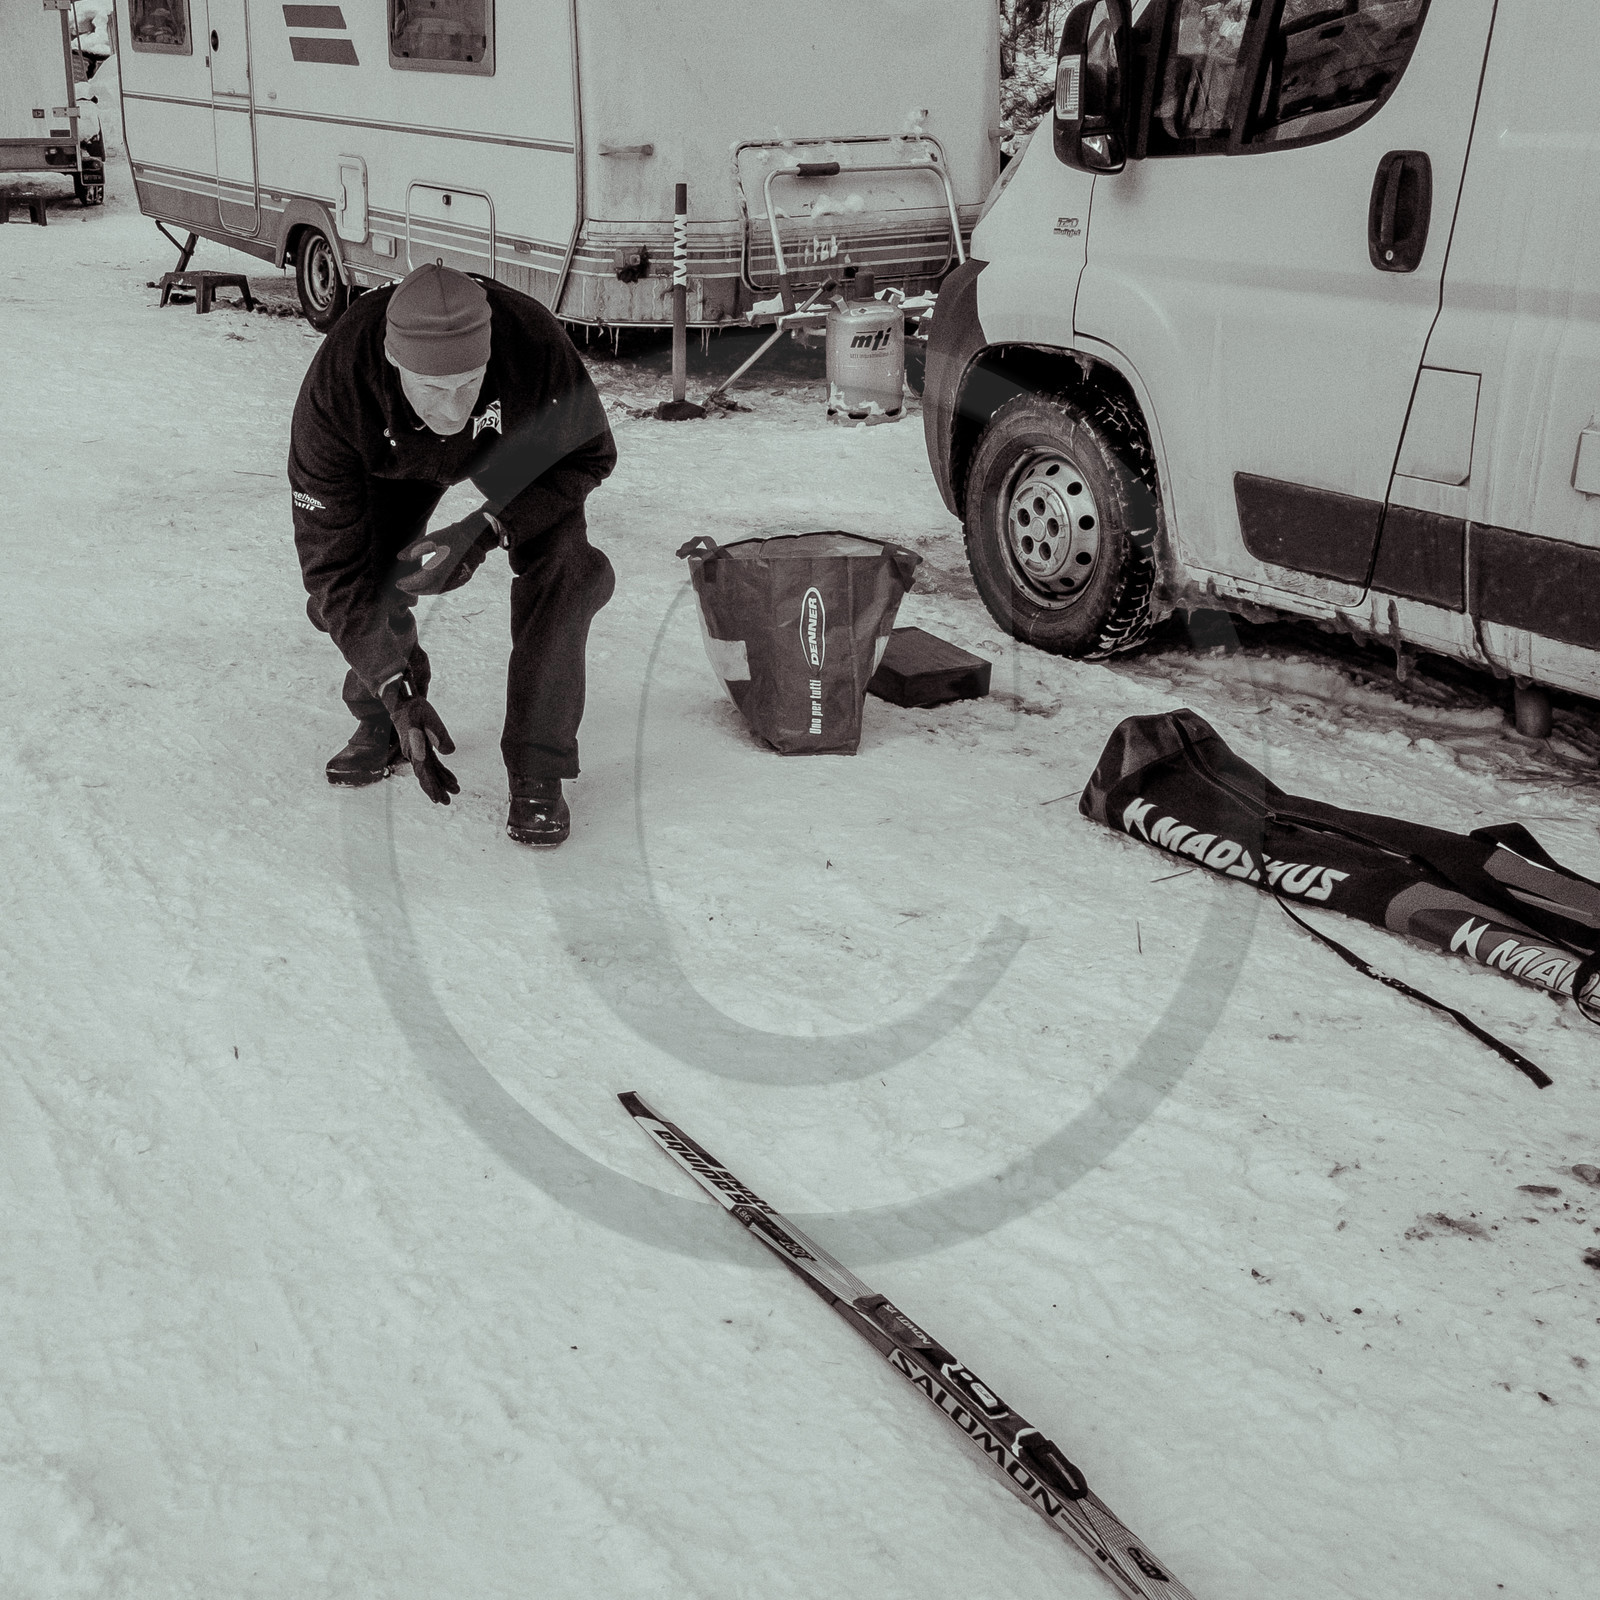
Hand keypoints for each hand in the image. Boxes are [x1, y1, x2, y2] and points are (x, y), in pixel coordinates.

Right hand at [379, 677, 459, 804]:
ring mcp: (418, 753)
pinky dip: (442, 773)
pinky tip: (452, 780)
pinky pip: (433, 765)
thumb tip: (449, 752)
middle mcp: (413, 754)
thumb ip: (439, 735)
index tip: (436, 797)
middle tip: (446, 802)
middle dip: (435, 790)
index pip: (423, 771)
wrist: (405, 703)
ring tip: (454, 793)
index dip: (430, 785)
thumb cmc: (416, 710)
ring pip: (430, 772)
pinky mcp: (423, 750)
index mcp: (414, 749)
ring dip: (441, 783)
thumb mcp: (430, 718)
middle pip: (425, 775)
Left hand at [396, 510, 500, 595]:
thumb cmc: (452, 535)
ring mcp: (456, 580)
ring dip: (423, 591)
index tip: (397, 583)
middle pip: (426, 589)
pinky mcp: (462, 579)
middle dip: (413, 590)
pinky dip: (434, 589)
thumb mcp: (430, 539)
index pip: (417, 582)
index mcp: (437, 568)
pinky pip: (445, 588)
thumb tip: (399, 557)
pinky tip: (429, 585)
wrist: (476, 537)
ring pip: (436, 590)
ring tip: (413, 587)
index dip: (406, 584)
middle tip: (403, 587)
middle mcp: (447, 577)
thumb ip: (413, 549)